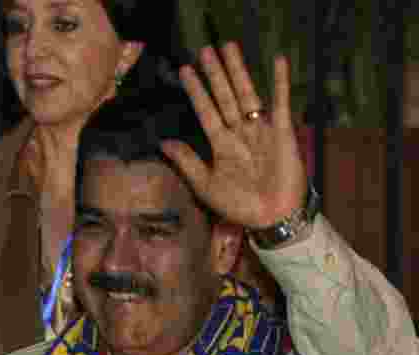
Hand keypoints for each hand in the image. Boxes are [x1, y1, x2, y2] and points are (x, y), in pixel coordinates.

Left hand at [159, 42, 308, 230]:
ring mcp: (260, 131)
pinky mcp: (282, 133)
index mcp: (221, 145)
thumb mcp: (205, 184)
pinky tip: (278, 61)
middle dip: (215, 74)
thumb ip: (186, 161)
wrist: (271, 218)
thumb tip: (162, 142)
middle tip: (204, 50)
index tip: (184, 71)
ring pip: (247, 94)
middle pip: (225, 97)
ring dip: (238, 71)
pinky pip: (281, 103)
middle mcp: (239, 133)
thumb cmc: (238, 205)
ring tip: (228, 48)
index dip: (195, 92)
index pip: (205, 112)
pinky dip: (280, 83)